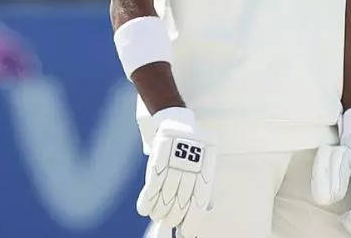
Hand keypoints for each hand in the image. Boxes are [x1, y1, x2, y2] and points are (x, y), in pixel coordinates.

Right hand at [136, 107, 214, 236]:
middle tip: (168, 221)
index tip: (186, 233)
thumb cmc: (191, 150)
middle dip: (172, 218)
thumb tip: (192, 216)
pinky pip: (151, 189)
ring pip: (164, 200)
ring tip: (157, 214)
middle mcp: (190, 171)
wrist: (178, 124)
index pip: (198, 205)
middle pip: (179, 205)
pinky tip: (145, 210)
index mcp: (205, 173)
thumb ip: (198, 188)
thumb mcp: (202, 165)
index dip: (191, 222)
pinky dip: (147, 203)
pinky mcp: (159, 162)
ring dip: (159, 212)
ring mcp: (174, 167)